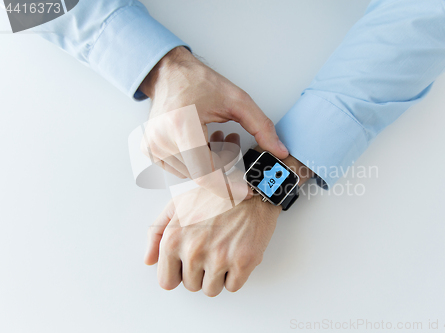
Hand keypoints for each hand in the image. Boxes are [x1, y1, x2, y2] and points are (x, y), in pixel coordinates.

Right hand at [139, 46, 288, 198]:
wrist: (170, 74)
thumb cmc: (198, 82)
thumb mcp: (237, 101)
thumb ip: (262, 127)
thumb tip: (279, 150)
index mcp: (182, 127)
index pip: (205, 173)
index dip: (227, 187)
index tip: (244, 190)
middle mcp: (163, 139)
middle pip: (202, 173)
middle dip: (223, 164)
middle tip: (230, 141)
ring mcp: (154, 147)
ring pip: (193, 174)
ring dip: (210, 162)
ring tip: (214, 137)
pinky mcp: (150, 151)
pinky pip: (181, 169)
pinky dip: (196, 161)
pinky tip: (200, 142)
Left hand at [144, 188, 280, 296]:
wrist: (253, 188)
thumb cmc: (216, 194)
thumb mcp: (178, 204)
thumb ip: (157, 232)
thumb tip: (149, 260)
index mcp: (173, 239)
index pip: (167, 281)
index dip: (178, 273)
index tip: (187, 263)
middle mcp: (193, 250)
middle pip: (191, 286)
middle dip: (200, 272)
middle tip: (210, 250)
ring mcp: (219, 258)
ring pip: (211, 290)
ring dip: (217, 276)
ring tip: (223, 251)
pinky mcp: (243, 262)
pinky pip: (233, 287)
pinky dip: (236, 275)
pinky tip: (236, 253)